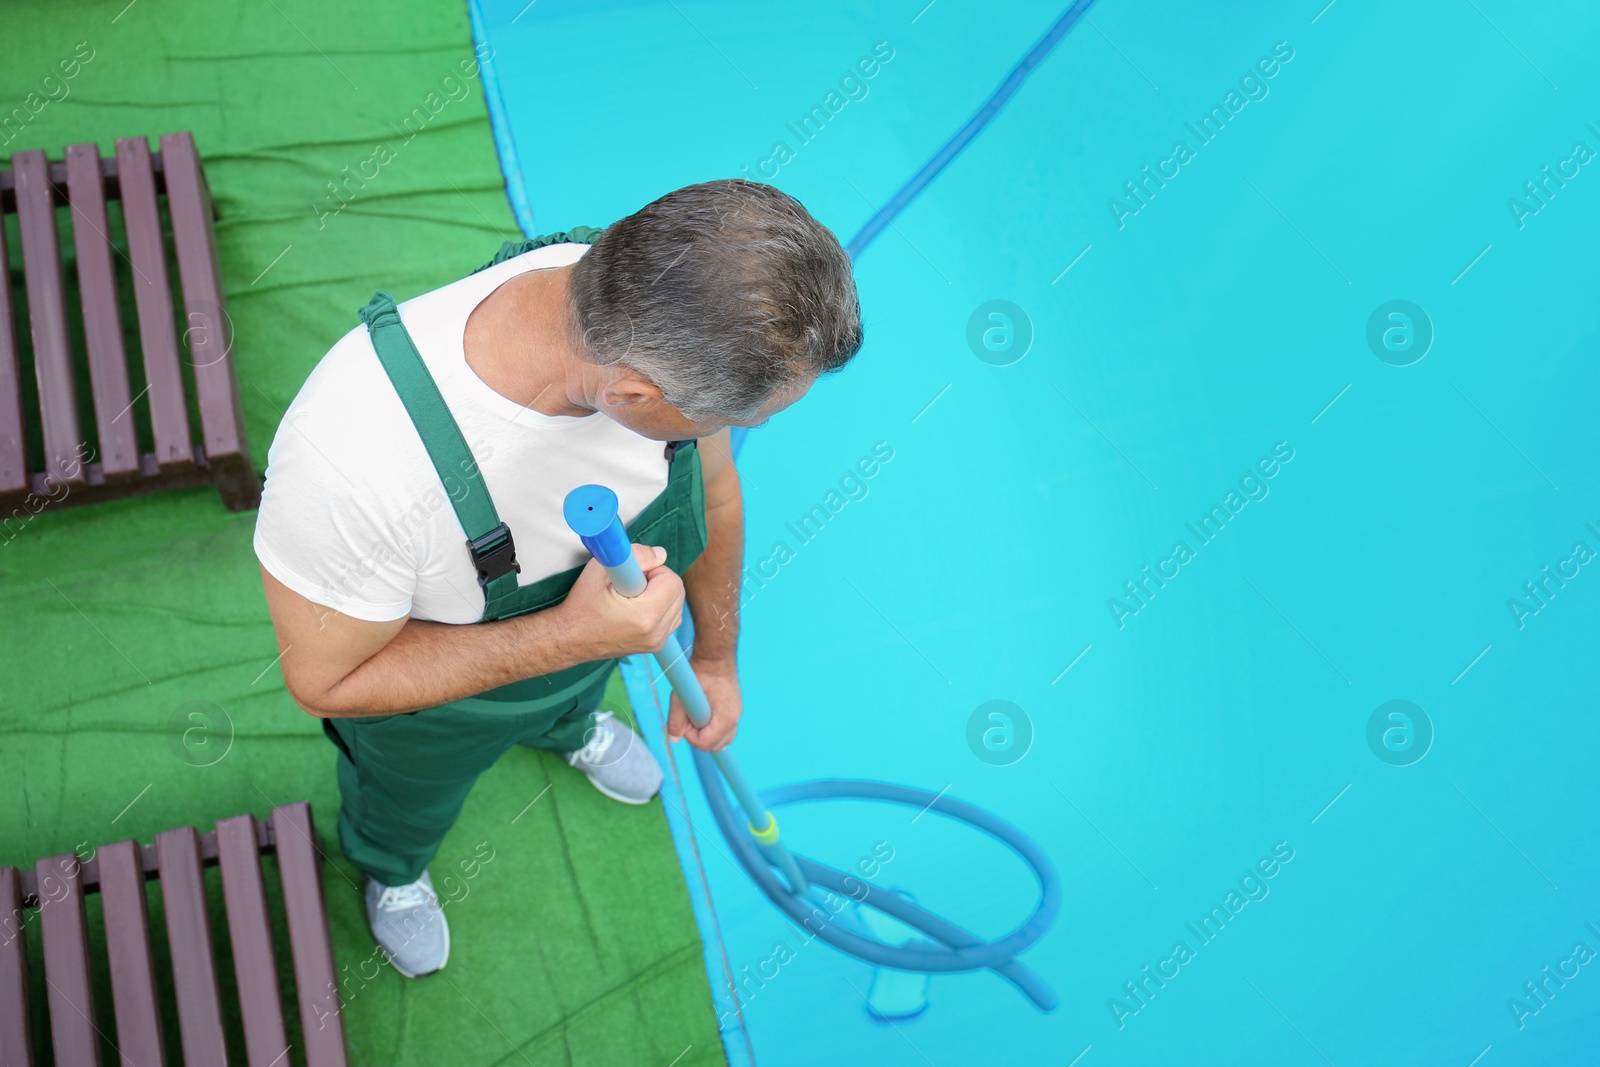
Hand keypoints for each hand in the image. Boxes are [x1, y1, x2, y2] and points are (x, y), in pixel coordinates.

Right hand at [557, 544, 683, 660]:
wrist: (569, 638)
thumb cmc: (581, 605)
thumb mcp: (600, 571)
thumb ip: (635, 556)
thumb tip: (660, 554)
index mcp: (645, 616)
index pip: (672, 581)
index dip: (654, 570)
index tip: (635, 573)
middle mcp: (656, 633)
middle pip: (678, 593)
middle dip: (659, 581)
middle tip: (633, 582)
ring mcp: (657, 642)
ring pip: (677, 605)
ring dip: (661, 595)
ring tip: (633, 596)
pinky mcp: (655, 646)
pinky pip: (671, 618)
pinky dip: (660, 608)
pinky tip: (637, 607)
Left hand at [669, 656, 741, 751]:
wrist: (715, 654)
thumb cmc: (700, 673)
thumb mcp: (681, 698)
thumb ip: (676, 721)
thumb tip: (673, 740)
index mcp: (726, 718)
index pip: (705, 743)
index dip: (689, 735)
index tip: (683, 719)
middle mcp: (735, 719)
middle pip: (716, 746)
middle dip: (698, 737)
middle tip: (688, 718)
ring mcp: (736, 714)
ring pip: (722, 739)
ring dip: (706, 734)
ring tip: (695, 715)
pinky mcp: (733, 709)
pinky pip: (724, 729)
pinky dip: (712, 727)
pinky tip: (702, 712)